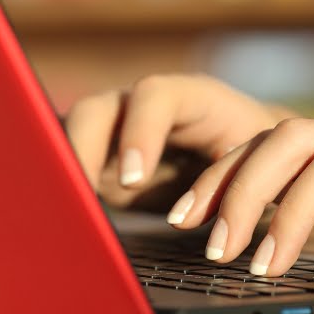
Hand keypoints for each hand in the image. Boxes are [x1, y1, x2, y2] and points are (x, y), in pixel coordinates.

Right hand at [63, 74, 292, 211]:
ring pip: (73, 136)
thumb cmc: (255, 164)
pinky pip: (69, 166)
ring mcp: (113, 132)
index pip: (157, 97)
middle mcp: (142, 108)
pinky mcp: (97, 160)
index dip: (141, 131)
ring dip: (63, 170)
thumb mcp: (250, 169)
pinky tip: (58, 217)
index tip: (135, 177)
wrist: (243, 169)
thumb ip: (230, 178)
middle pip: (97, 112)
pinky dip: (62, 189)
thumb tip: (212, 191)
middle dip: (82, 149)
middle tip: (79, 195)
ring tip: (61, 210)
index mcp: (190, 99)